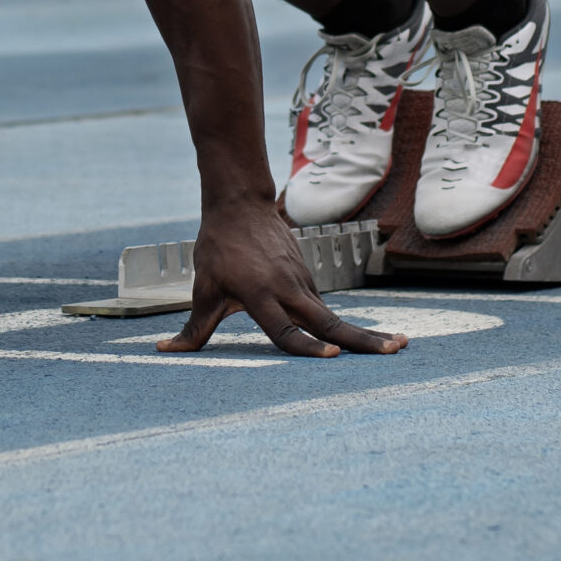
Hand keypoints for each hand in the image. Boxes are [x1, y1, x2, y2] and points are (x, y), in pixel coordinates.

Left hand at [157, 197, 407, 357]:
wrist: (239, 202)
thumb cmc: (217, 247)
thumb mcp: (202, 289)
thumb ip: (193, 328)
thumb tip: (164, 352)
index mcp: (260, 294)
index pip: (287, 330)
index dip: (308, 348)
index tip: (334, 358)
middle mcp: (287, 288)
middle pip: (329, 322)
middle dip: (363, 340)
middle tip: (395, 352)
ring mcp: (301, 280)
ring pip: (333, 314)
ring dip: (364, 332)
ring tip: (396, 346)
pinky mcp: (306, 275)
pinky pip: (322, 305)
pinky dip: (342, 323)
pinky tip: (365, 338)